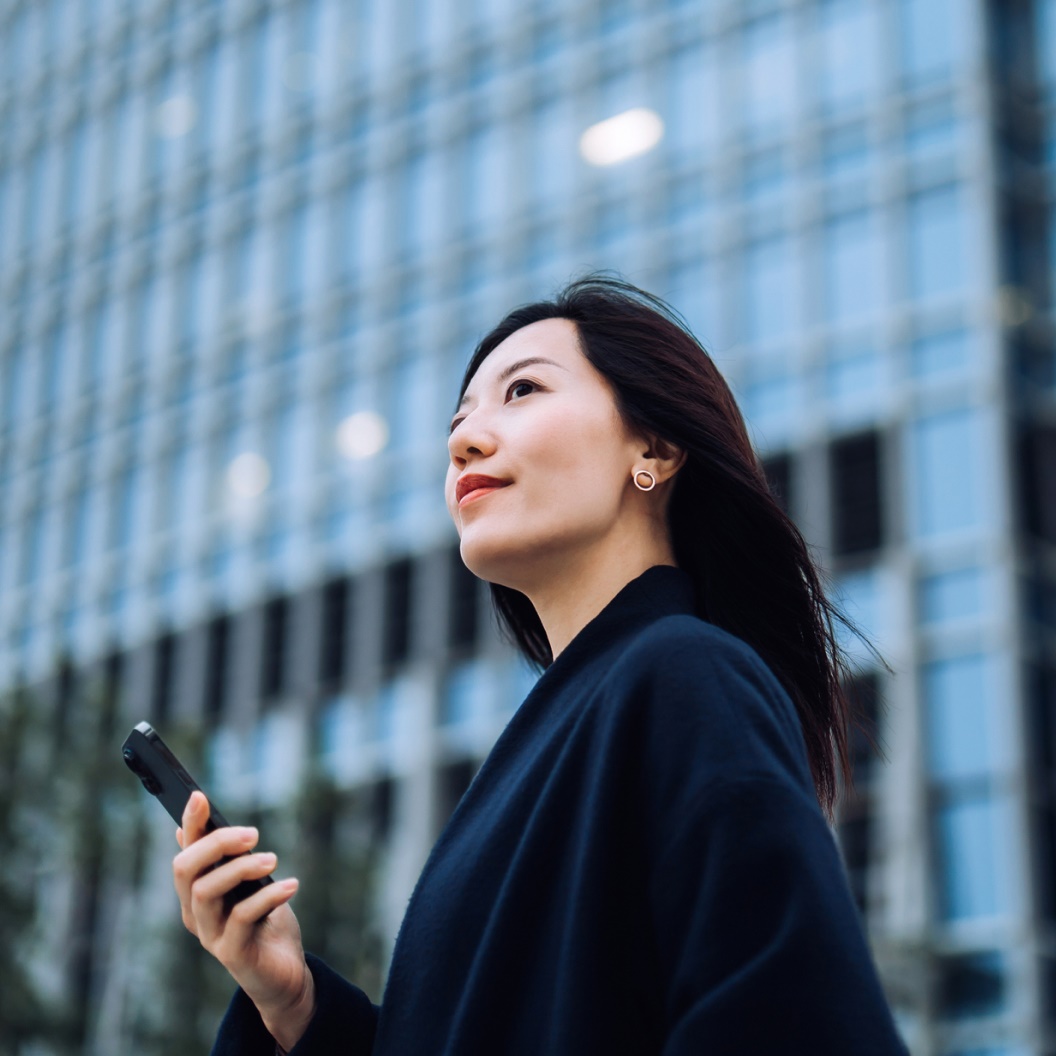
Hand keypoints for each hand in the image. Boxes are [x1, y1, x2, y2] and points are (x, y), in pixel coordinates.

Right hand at [173, 791, 315, 1049]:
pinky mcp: (232, 953)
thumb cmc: (264, 922)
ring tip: (272, 859)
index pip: (185, 852)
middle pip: (186, 870)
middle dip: (216, 844)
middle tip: (253, 833)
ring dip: (241, 869)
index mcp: (196, 892)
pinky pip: (243, 918)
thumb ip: (224, 858)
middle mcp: (196, 913)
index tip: (199, 796)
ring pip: (207, 892)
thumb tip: (187, 827)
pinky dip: (268, 896)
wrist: (283, 973)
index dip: (190, 825)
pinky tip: (291, 885)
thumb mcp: (247, 884)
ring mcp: (210, 935)